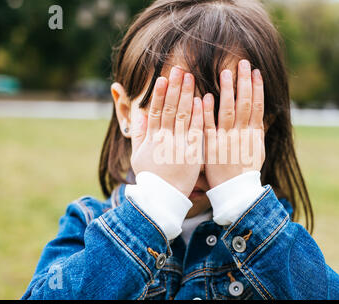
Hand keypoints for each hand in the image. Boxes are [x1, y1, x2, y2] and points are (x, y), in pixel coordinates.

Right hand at [130, 66, 203, 196]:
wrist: (163, 199)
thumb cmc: (151, 178)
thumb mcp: (137, 155)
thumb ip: (138, 134)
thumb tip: (137, 114)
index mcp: (151, 138)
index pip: (155, 111)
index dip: (160, 94)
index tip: (163, 78)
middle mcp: (164, 138)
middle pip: (170, 108)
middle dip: (175, 87)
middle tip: (179, 69)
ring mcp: (179, 145)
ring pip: (183, 115)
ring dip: (187, 94)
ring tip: (190, 77)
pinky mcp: (192, 153)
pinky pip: (196, 130)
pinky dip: (199, 114)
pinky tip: (202, 99)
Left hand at [203, 60, 264, 188]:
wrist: (235, 192)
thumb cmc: (245, 170)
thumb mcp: (257, 150)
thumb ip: (257, 131)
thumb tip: (264, 114)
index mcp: (254, 134)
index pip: (257, 106)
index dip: (257, 88)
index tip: (255, 72)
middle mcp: (242, 134)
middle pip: (245, 104)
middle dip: (244, 82)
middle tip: (243, 63)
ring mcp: (227, 140)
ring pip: (228, 111)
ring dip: (228, 91)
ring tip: (226, 72)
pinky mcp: (212, 147)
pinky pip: (210, 126)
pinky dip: (208, 111)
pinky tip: (206, 96)